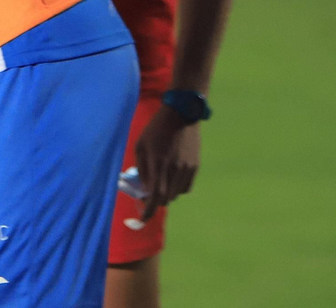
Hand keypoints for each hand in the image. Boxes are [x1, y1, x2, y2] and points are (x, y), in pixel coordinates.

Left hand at [134, 105, 199, 220]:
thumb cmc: (155, 130)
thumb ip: (141, 170)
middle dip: (154, 200)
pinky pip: (185, 187)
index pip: (155, 197)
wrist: (181, 115)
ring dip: (165, 193)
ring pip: (175, 194)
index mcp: (159, 164)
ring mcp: (187, 169)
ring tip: (159, 181)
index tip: (141, 219)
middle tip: (146, 194)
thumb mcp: (140, 147)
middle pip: (165, 199)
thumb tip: (143, 189)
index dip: (148, 211)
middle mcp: (174, 170)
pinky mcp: (195, 167)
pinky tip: (171, 177)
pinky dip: (176, 188)